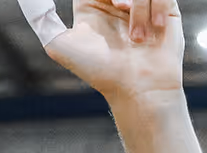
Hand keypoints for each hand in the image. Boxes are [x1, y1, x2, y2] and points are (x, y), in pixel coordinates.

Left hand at [25, 0, 181, 98]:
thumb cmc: (100, 72)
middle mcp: (116, 0)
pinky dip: (155, 10)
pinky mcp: (166, 9)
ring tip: (137, 38)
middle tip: (118, 6)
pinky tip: (153, 33)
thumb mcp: (58, 44)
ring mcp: (142, 4)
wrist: (139, 90)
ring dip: (137, 8)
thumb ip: (40, 17)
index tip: (100, 4)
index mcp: (90, 2)